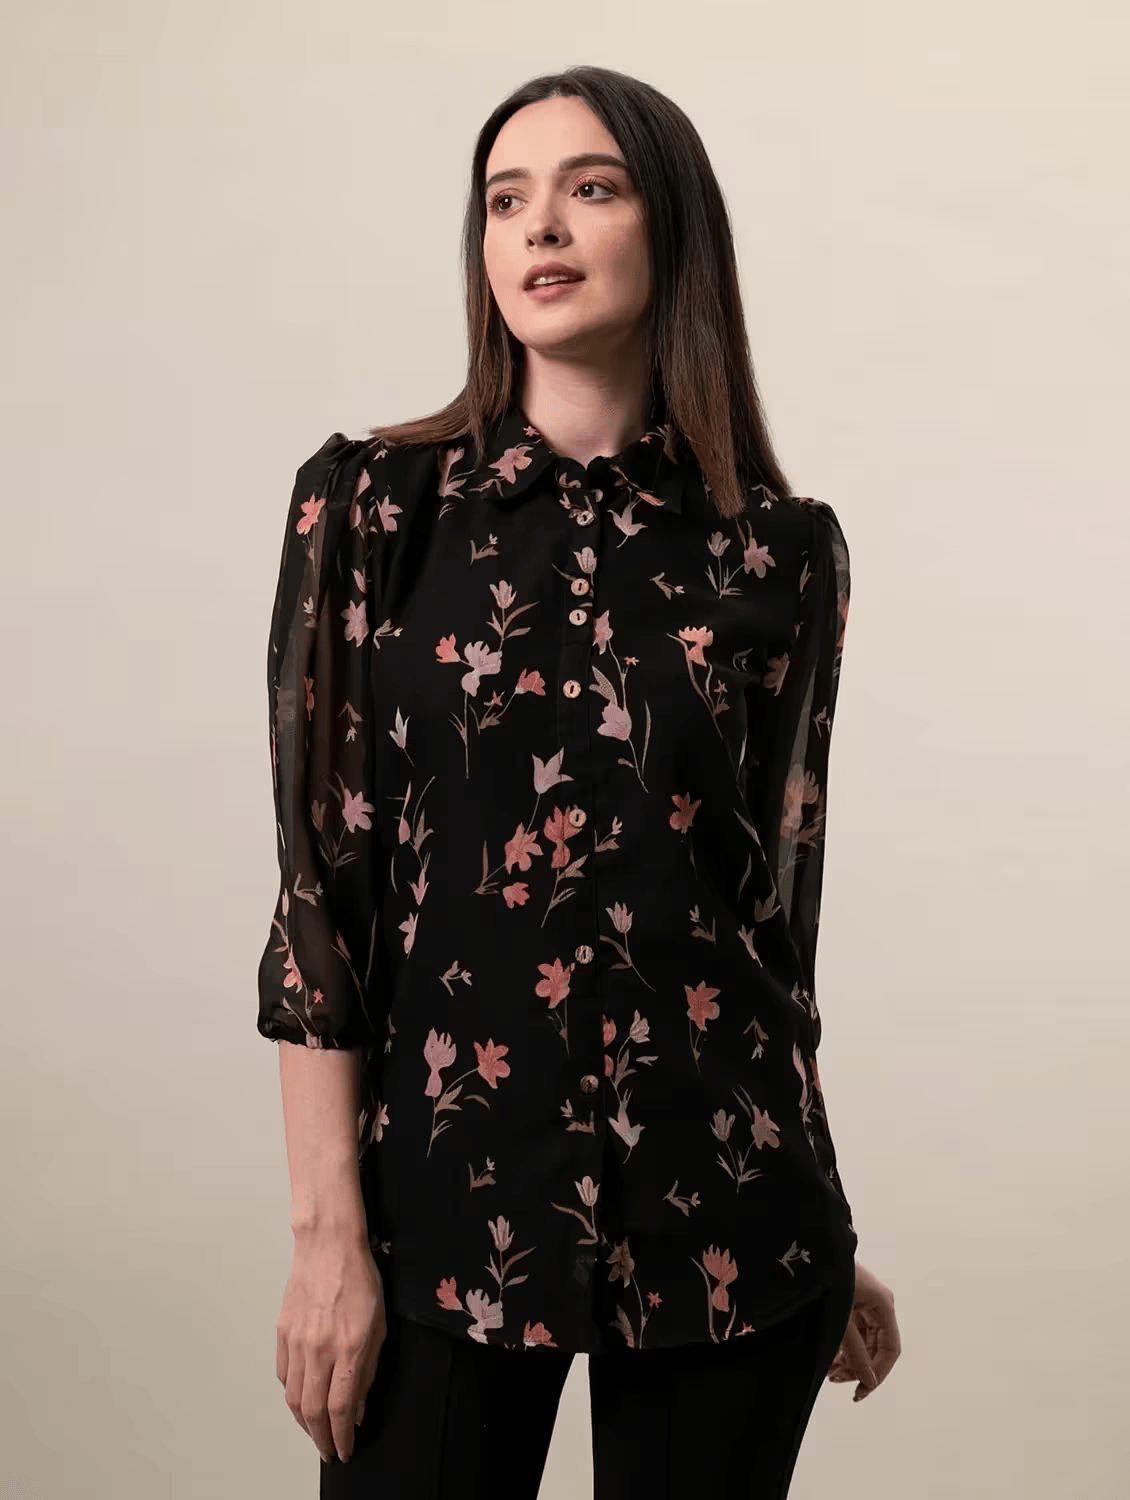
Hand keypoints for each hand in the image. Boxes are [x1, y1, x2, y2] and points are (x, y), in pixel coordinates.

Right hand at [276, 1232, 386, 1464]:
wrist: (328, 1245)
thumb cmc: (359, 1278)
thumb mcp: (379, 1324)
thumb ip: (368, 1368)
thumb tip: (357, 1406)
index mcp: (348, 1347)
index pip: (340, 1408)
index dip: (342, 1437)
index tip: (346, 1450)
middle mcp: (319, 1349)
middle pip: (313, 1411)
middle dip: (321, 1439)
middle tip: (329, 1451)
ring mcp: (297, 1341)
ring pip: (294, 1398)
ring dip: (304, 1423)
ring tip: (316, 1432)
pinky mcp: (282, 1333)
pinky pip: (284, 1375)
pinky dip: (292, 1395)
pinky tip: (302, 1398)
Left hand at [826, 1258, 899, 1400]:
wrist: (811, 1249)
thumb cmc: (826, 1277)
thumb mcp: (841, 1319)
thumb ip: (855, 1352)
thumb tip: (869, 1381)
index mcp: (884, 1304)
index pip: (890, 1349)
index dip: (878, 1373)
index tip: (861, 1391)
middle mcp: (879, 1305)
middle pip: (876, 1348)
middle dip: (858, 1367)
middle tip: (835, 1379)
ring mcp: (866, 1303)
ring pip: (864, 1342)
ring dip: (849, 1359)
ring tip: (830, 1371)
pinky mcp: (853, 1302)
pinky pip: (855, 1332)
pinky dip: (843, 1347)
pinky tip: (830, 1358)